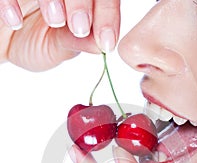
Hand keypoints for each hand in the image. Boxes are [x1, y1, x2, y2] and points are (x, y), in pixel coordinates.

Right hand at [0, 0, 119, 70]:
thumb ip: (76, 43)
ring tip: (54, 20)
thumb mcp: (56, 47)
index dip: (108, 14)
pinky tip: (15, 21)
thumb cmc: (31, 40)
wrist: (0, 40)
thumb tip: (101, 46)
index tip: (106, 41)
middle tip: (79, 27)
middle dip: (82, 2)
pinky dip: (11, 2)